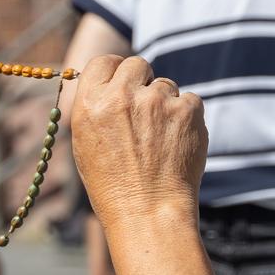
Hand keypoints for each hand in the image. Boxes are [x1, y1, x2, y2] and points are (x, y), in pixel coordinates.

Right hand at [71, 55, 207, 224]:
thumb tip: (110, 83)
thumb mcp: (85, 144)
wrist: (148, 212)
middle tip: (144, 110)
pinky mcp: (187, 109)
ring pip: (165, 85)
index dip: (114, 72)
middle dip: (141, 81)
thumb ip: (97, 107)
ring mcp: (157, 100)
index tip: (121, 84)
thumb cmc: (112, 185)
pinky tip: (176, 144)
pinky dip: (185, 118)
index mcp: (90, 102)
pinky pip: (189, 100)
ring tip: (159, 140)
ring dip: (164, 104)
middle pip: (136, 64)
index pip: (104, 61)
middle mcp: (122, 96)